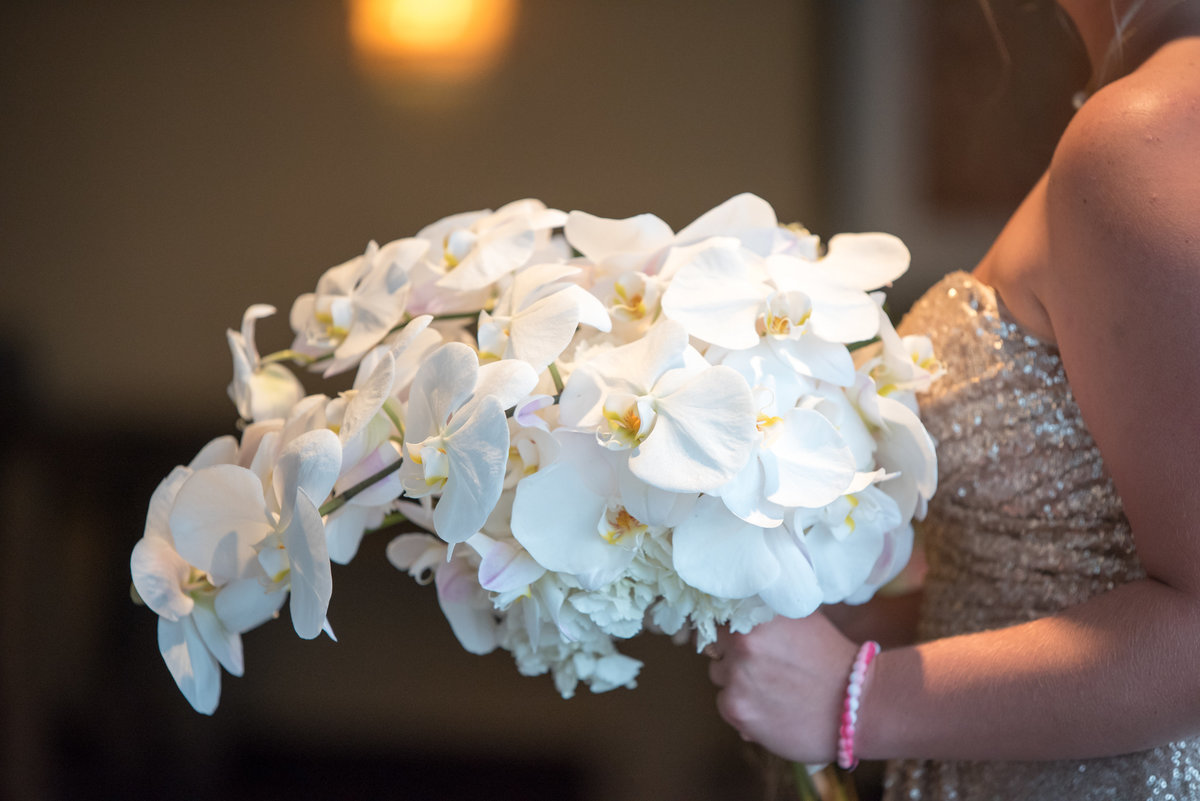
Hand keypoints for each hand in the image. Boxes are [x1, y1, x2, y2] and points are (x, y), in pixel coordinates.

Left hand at [707, 613, 858, 762]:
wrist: (857, 704)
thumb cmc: (831, 658)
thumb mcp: (800, 616)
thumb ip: (766, 610)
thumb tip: (738, 605)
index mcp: (756, 617)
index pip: (718, 618)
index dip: (729, 629)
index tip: (738, 638)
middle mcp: (742, 645)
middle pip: (716, 649)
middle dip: (733, 656)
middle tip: (764, 666)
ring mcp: (737, 680)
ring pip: (719, 677)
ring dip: (735, 681)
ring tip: (770, 688)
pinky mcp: (738, 711)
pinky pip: (725, 704)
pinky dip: (742, 706)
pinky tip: (769, 707)